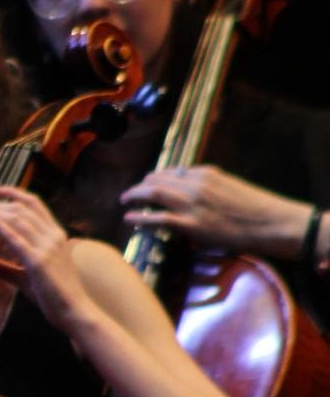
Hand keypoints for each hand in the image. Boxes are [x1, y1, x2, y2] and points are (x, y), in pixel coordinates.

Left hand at [0, 185, 90, 332]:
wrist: (74, 311)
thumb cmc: (54, 296)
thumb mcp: (27, 277)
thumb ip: (7, 268)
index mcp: (56, 234)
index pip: (34, 204)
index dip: (14, 193)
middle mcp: (53, 235)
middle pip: (22, 208)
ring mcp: (47, 247)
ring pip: (18, 218)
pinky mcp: (38, 260)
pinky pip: (16, 237)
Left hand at [120, 164, 298, 251]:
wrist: (270, 222)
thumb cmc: (256, 208)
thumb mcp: (231, 187)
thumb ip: (210, 187)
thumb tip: (192, 192)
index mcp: (206, 172)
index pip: (173, 172)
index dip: (158, 178)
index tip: (150, 183)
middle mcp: (195, 184)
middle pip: (159, 179)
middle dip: (142, 184)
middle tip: (132, 192)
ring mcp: (192, 204)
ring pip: (154, 194)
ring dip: (135, 196)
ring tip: (125, 201)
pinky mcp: (191, 224)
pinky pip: (158, 218)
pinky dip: (140, 217)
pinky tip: (129, 219)